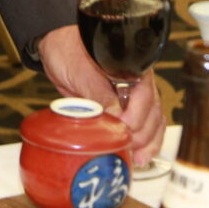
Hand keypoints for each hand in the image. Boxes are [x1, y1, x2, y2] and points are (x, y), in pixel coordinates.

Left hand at [39, 25, 164, 165]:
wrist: (56, 47)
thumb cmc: (69, 50)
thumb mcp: (82, 71)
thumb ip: (99, 93)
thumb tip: (117, 119)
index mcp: (132, 67)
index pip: (145, 95)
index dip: (137, 117)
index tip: (123, 130)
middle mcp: (138, 82)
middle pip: (152, 112)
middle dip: (143, 134)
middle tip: (128, 148)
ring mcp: (131, 96)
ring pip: (152, 121)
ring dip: (147, 142)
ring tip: (139, 159)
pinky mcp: (121, 108)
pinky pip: (139, 125)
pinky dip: (141, 141)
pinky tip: (139, 155)